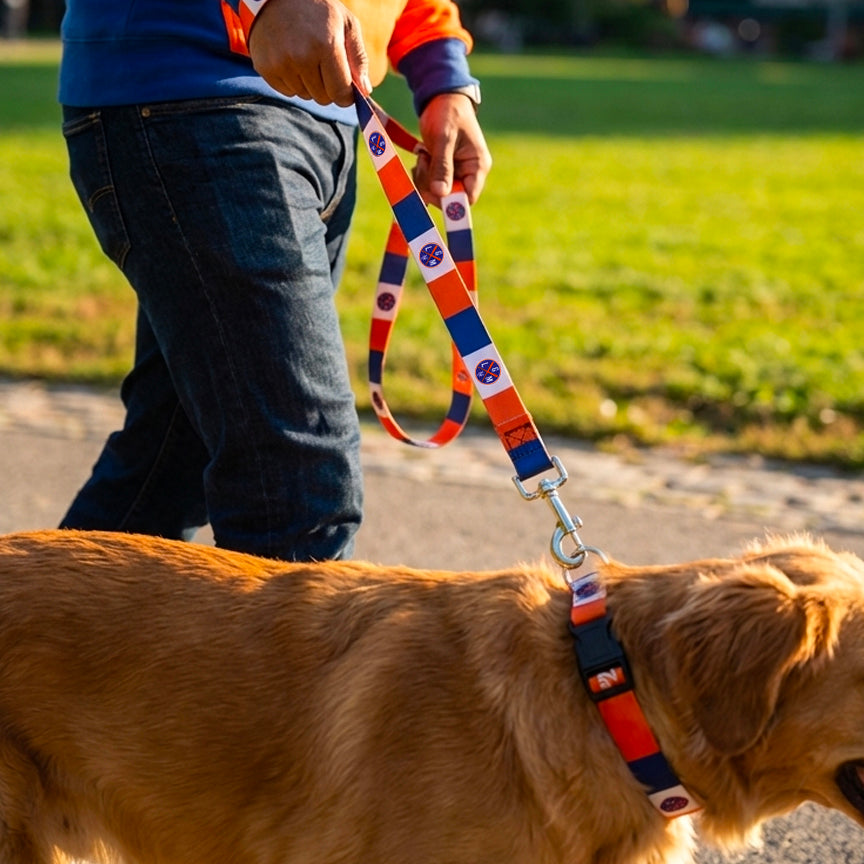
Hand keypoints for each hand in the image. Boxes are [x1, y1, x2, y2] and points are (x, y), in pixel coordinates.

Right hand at [247, 0, 371, 106]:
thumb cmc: (319, 11)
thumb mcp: (347, 25)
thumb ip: (359, 59)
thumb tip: (365, 92)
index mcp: (327, 45)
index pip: (341, 94)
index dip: (346, 94)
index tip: (345, 86)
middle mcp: (302, 56)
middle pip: (323, 98)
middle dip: (327, 87)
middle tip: (322, 63)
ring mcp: (281, 62)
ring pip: (305, 95)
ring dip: (309, 83)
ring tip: (305, 56)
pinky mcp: (265, 67)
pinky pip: (287, 92)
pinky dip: (292, 81)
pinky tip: (291, 59)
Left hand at [413, 93, 492, 206]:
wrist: (441, 97)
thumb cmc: (448, 112)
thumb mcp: (444, 138)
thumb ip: (443, 166)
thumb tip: (441, 193)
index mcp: (477, 166)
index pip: (467, 198)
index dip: (450, 201)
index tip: (433, 190)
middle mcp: (469, 172)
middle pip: (449, 197)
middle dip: (432, 185)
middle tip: (424, 162)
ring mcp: (456, 171)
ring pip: (437, 191)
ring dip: (425, 179)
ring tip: (424, 156)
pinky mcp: (444, 169)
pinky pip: (431, 183)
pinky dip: (422, 175)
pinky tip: (423, 157)